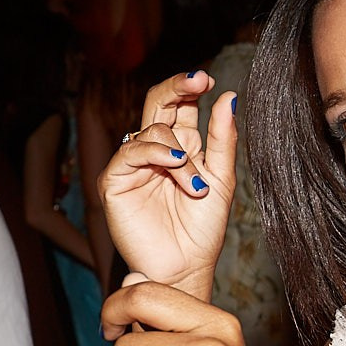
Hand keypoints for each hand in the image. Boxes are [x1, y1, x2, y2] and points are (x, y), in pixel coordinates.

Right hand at [99, 72, 236, 298]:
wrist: (185, 267)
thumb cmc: (203, 230)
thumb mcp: (221, 180)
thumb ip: (222, 139)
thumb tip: (229, 97)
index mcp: (182, 147)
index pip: (180, 105)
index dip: (189, 87)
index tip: (208, 78)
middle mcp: (156, 151)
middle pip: (157, 103)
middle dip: (177, 87)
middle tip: (198, 80)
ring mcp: (134, 165)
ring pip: (150, 129)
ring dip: (178, 151)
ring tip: (196, 184)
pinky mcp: (115, 181)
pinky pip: (130, 151)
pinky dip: (156, 154)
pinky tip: (177, 166)